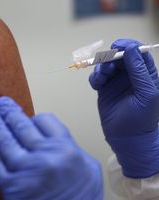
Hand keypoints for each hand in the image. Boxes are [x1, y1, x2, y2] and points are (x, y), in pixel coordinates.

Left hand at [0, 96, 102, 199]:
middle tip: (2, 103)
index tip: (33, 117)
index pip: (45, 120)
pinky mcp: (11, 187)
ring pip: (6, 141)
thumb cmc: (82, 193)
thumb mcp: (88, 163)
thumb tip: (51, 132)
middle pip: (22, 126)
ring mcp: (26, 171)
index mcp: (65, 148)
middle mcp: (45, 156)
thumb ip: (70, 144)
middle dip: (10, 112)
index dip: (37, 117)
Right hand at [89, 39, 158, 177]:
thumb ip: (140, 71)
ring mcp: (116, 82)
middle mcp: (130, 76)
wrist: (126, 137)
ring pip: (106, 65)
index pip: (138, 53)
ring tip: (101, 79)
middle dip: (111, 58)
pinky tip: (97, 85)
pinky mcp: (104, 88)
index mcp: (145, 75)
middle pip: (119, 57)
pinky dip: (95, 78)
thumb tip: (132, 49)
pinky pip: (97, 77)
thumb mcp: (146, 93)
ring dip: (101, 68)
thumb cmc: (140, 118)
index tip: (118, 46)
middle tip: (106, 66)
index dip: (128, 46)